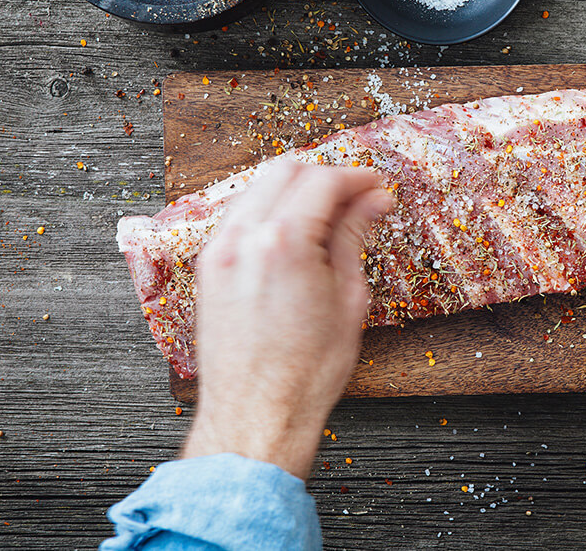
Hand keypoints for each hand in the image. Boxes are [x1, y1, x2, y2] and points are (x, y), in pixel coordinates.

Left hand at [181, 160, 392, 478]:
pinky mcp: (209, 268)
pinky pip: (241, 215)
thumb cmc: (304, 372)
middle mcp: (242, 238)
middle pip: (287, 171)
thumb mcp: (348, 298)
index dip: (357, 178)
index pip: (323, 181)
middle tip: (359, 197)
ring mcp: (219, 251)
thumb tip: (371, 203)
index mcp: (282, 242)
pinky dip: (271, 210)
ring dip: (296, 189)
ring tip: (330, 214)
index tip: (377, 188)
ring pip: (259, 188)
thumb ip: (353, 236)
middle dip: (326, 175)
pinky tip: (296, 231)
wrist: (258, 415)